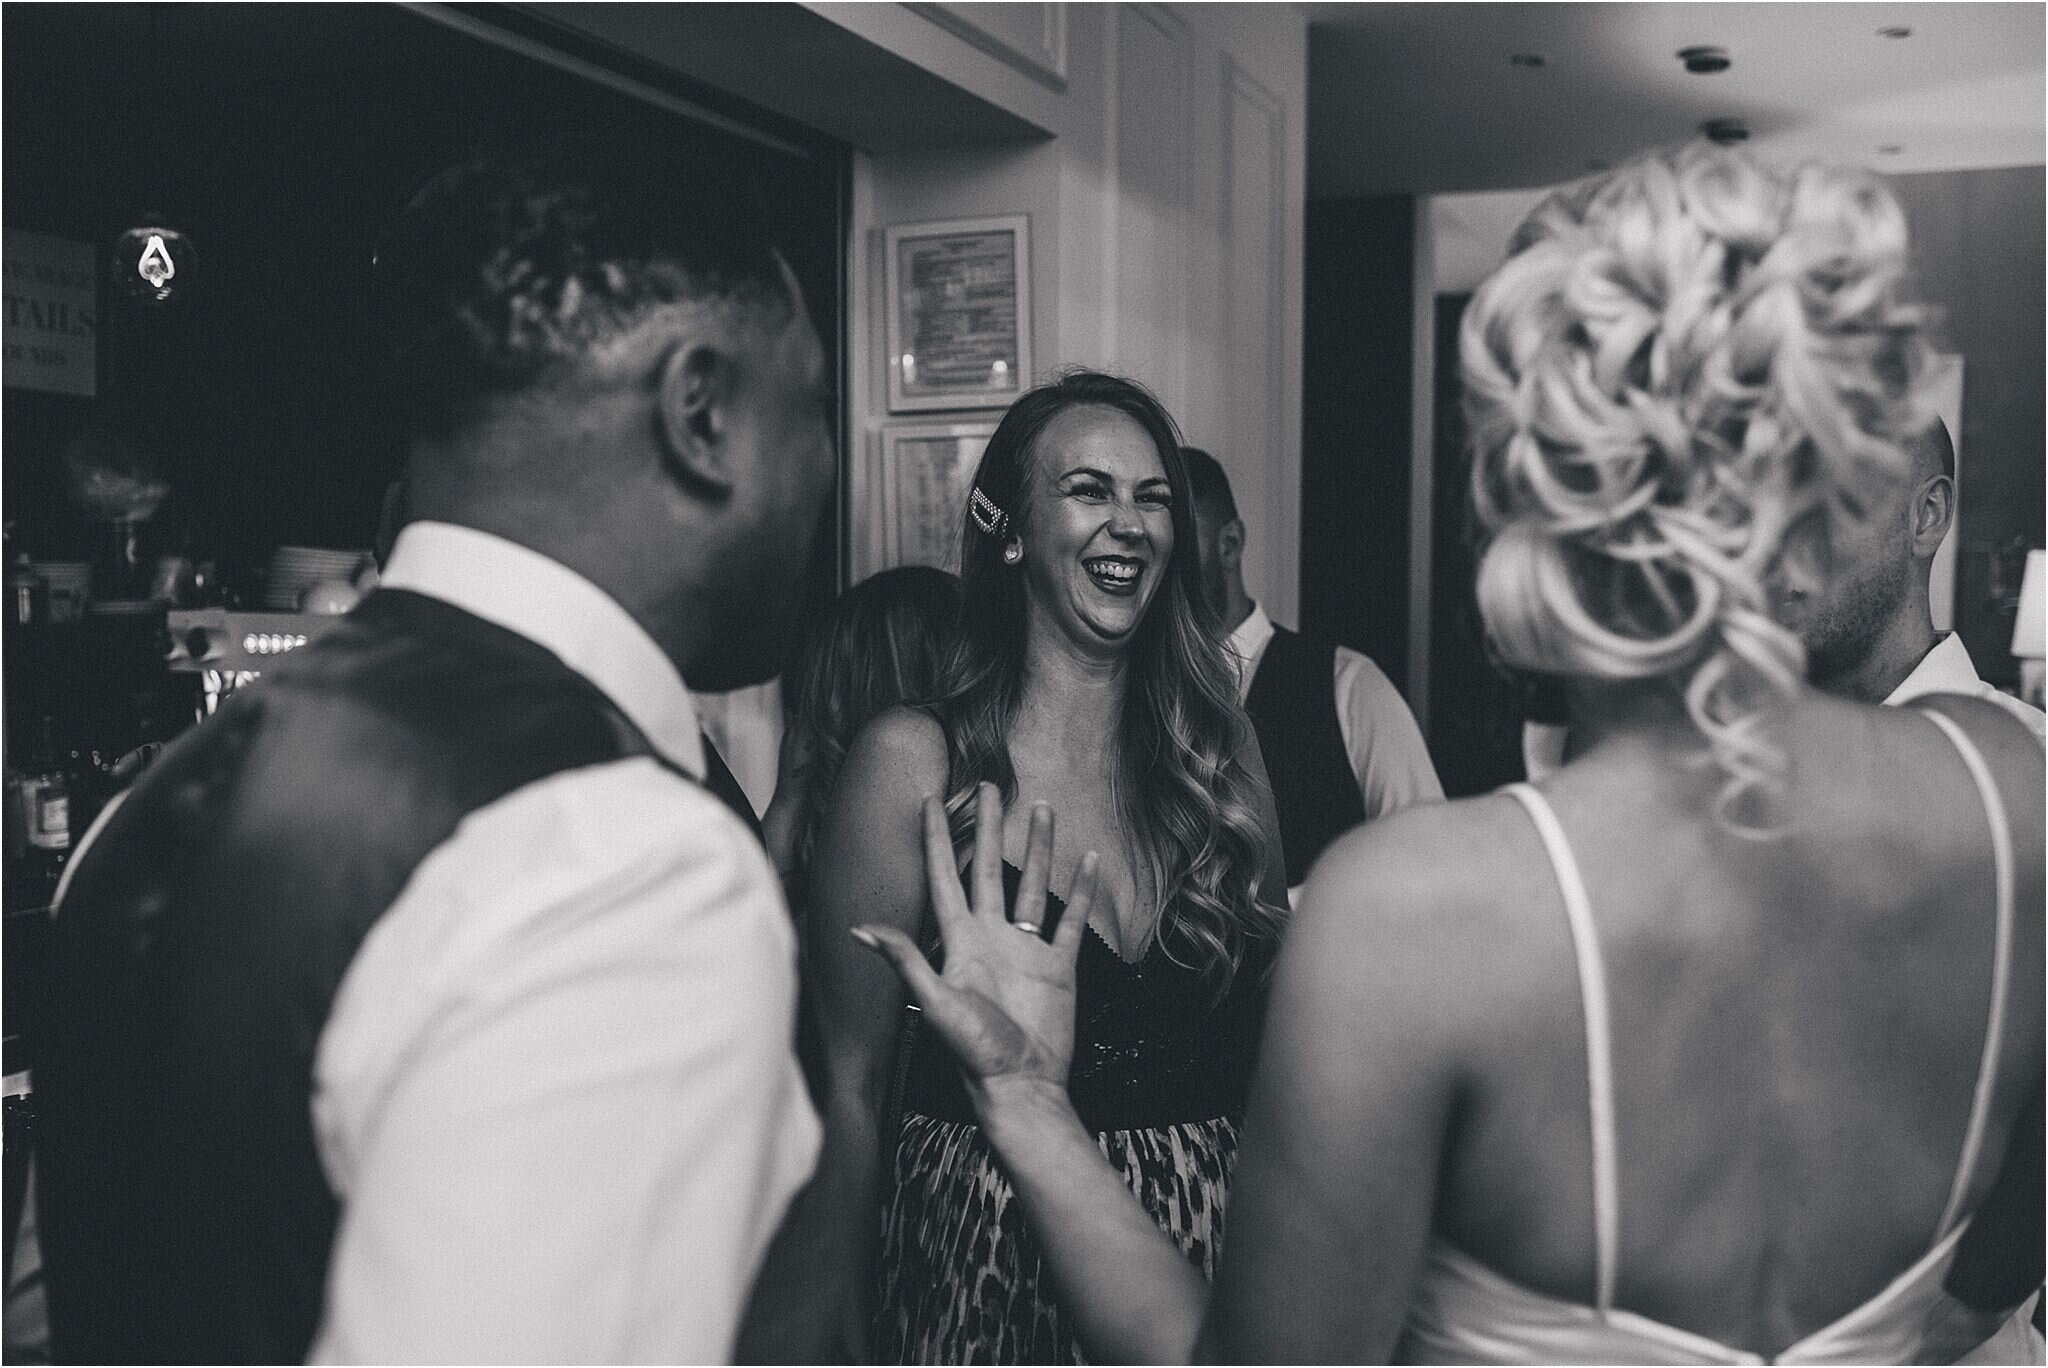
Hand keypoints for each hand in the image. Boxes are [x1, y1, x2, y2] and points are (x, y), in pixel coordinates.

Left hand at [853, 782, 1098, 1101]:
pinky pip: (1071, 920)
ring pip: (1031, 884)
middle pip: (988, 868)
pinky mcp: (1058, 966)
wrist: (1022, 1085)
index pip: (944, 876)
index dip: (935, 839)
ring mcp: (1026, 949)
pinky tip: (1088, 862)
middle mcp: (991, 937)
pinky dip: (1081, 892)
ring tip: (1042, 807)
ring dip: (1037, 847)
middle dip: (987, 826)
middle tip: (988, 785)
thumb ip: (905, 960)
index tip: (929, 800)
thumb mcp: (936, 1003)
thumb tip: (860, 929)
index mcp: (959, 941)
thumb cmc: (974, 1051)